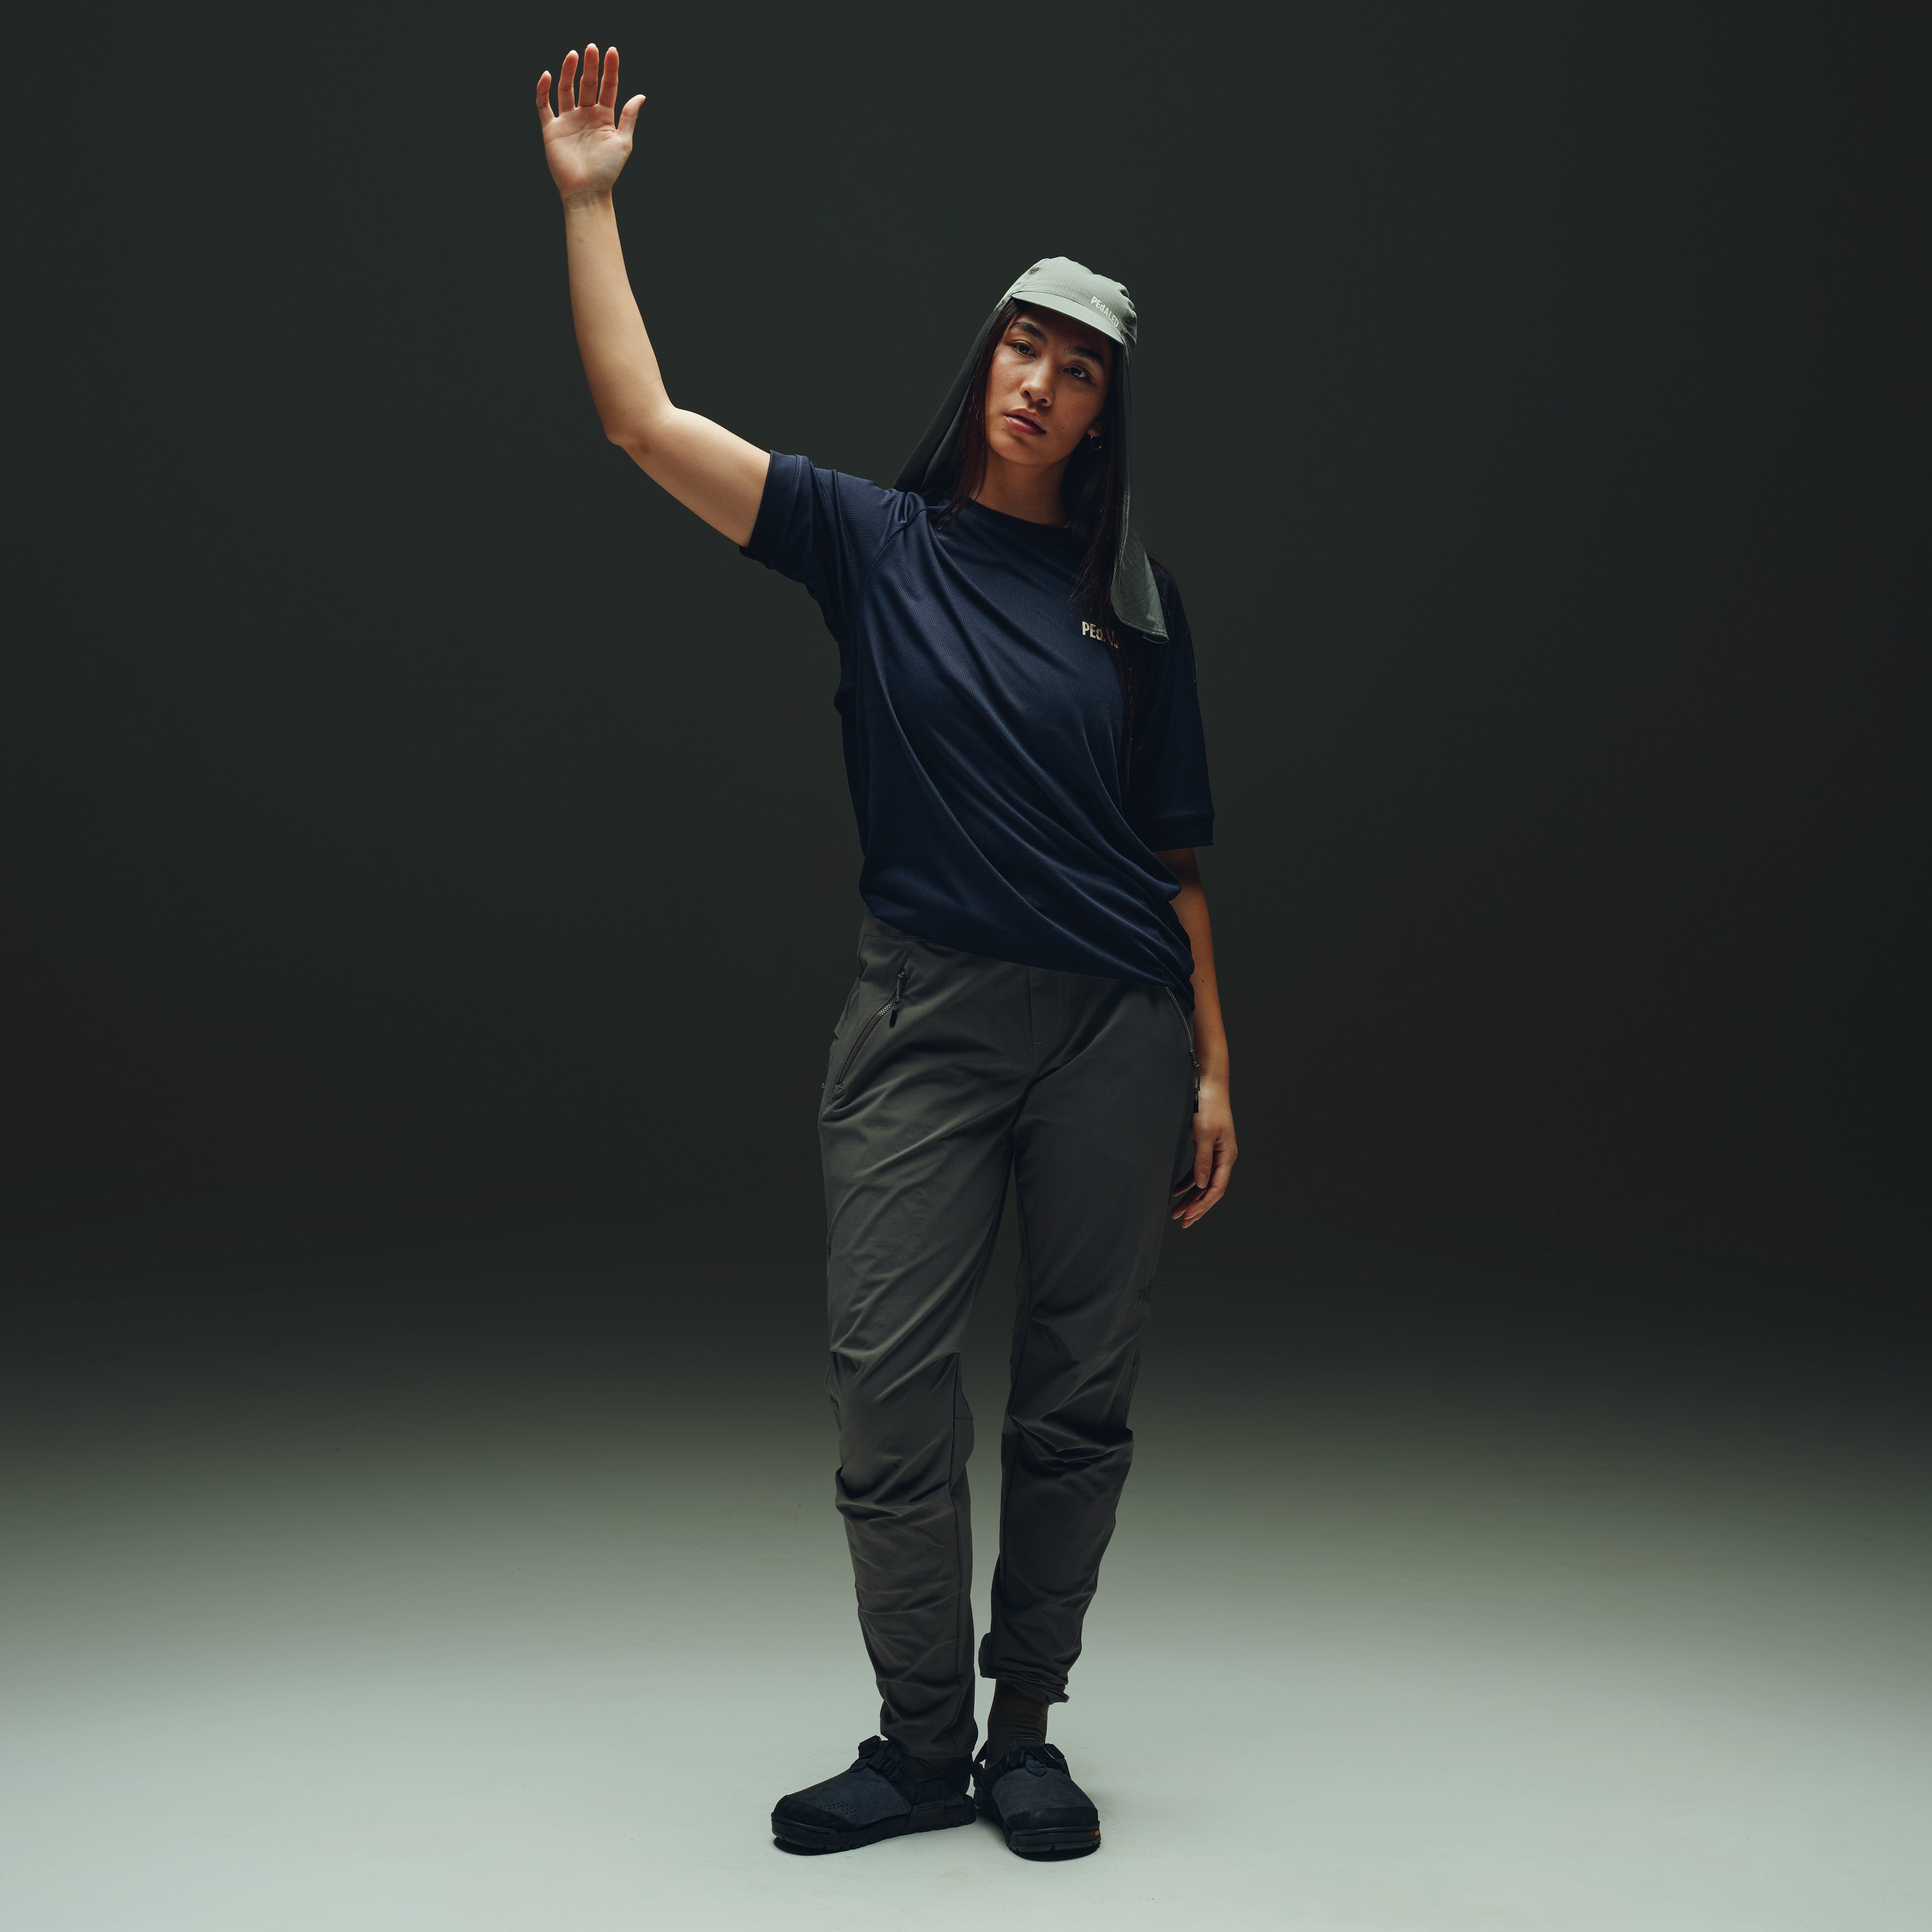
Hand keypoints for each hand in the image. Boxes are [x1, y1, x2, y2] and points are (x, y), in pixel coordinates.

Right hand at [536, 45, 644, 202]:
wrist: (587, 191)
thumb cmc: (607, 171)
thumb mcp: (623, 142)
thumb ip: (629, 117)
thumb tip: (641, 95)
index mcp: (604, 117)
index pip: (607, 87)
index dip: (609, 70)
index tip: (611, 52)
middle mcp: (585, 115)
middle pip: (587, 84)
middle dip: (589, 66)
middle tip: (591, 48)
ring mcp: (568, 120)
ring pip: (566, 89)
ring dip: (569, 72)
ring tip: (574, 55)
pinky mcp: (551, 129)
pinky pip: (544, 105)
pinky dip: (543, 90)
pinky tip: (547, 75)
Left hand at [1171, 1079, 1236, 1228]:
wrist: (1208, 1082)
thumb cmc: (1207, 1105)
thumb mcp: (1204, 1134)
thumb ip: (1202, 1161)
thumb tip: (1200, 1185)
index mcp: (1227, 1155)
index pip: (1216, 1188)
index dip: (1202, 1205)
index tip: (1188, 1217)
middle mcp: (1224, 1156)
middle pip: (1210, 1189)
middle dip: (1196, 1207)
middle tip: (1181, 1222)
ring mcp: (1216, 1151)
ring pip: (1203, 1181)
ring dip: (1191, 1197)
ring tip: (1176, 1211)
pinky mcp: (1206, 1145)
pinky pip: (1198, 1170)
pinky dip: (1188, 1182)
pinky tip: (1177, 1190)